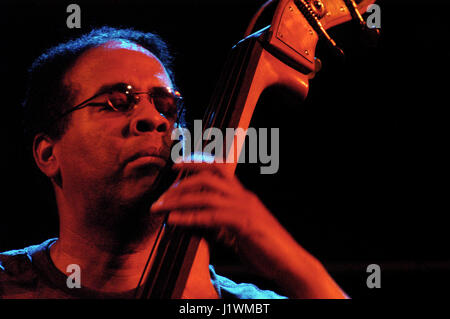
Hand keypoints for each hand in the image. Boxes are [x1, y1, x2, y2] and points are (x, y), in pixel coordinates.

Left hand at [150, 161, 346, 297]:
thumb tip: (192, 221)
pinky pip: (211, 216)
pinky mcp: (245, 223)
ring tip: (160, 207)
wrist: (291, 263)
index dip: (196, 163)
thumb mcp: (236, 233)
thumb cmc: (264, 248)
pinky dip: (190, 217)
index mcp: (242, 196)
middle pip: (208, 177)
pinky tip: (174, 221)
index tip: (175, 165)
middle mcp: (243, 196)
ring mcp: (245, 208)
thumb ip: (217, 224)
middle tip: (161, 195)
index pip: (218, 169)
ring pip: (206, 195)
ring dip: (179, 200)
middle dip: (181, 182)